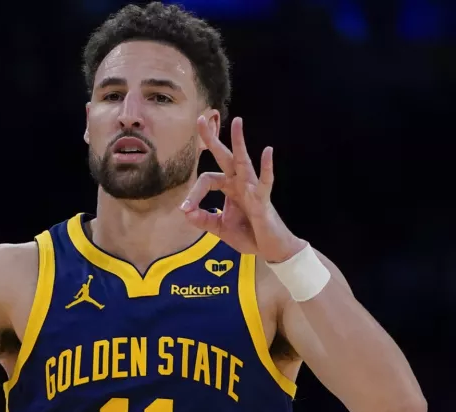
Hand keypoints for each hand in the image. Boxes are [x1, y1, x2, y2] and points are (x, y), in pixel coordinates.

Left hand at [180, 116, 304, 262]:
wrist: (270, 249)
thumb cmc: (249, 235)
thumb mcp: (220, 229)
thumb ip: (204, 220)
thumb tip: (185, 212)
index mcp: (229, 189)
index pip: (207, 180)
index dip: (194, 193)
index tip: (185, 209)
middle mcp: (239, 184)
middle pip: (223, 157)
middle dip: (211, 139)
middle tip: (200, 119)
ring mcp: (252, 189)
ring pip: (243, 162)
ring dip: (239, 142)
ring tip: (237, 121)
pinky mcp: (263, 200)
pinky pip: (265, 181)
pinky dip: (266, 167)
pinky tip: (268, 151)